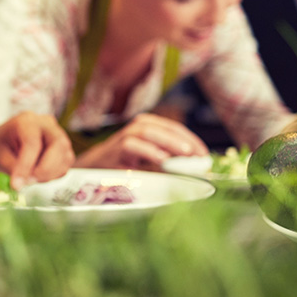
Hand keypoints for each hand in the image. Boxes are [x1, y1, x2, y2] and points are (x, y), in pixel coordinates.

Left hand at [0, 112, 73, 188]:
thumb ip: (11, 167)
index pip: (32, 142)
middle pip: (58, 145)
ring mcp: (58, 135)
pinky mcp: (63, 148)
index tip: (16, 183)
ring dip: (49, 174)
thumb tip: (23, 181)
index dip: (25, 165)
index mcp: (26, 120)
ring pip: (65, 157)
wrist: (5, 144)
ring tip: (30, 179)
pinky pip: (66, 165)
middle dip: (45, 169)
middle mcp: (46, 124)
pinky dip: (54, 175)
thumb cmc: (0, 145)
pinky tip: (38, 176)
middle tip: (28, 182)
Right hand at [75, 113, 208, 169]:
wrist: (93, 170)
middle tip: (198, 153)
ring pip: (146, 131)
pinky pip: (131, 146)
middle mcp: (134, 129)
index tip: (203, 153)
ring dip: (168, 141)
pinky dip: (148, 151)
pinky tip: (162, 159)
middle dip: (182, 138)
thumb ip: (168, 161)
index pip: (171, 127)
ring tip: (185, 153)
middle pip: (161, 126)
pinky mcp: (114, 151)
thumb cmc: (125, 166)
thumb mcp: (149, 162)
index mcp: (146, 128)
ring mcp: (123, 138)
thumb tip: (194, 168)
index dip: (189, 138)